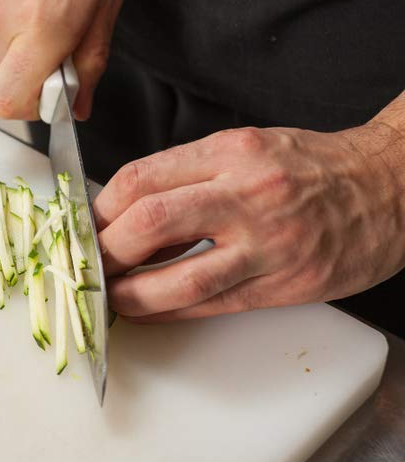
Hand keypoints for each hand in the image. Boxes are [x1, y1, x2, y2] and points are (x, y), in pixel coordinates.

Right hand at [0, 0, 122, 120]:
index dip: (27, 108)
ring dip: (20, 37)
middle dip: (31, 69)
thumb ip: (89, 64)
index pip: (7, 100)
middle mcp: (4, 19)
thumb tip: (78, 105)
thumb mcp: (104, 10)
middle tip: (58, 41)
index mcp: (41, 29)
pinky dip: (9, 13)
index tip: (48, 95)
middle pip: (3, 76)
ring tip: (46, 3)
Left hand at [93, 121, 404, 322]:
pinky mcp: (286, 284)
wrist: (391, 187)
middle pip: (148, 224)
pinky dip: (168, 313)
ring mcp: (268, 243)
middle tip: (88, 266)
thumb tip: (123, 213)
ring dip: (130, 295)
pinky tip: (147, 313)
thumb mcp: (247, 148)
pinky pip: (211, 305)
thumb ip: (187, 175)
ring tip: (109, 298)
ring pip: (178, 279)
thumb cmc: (311, 168)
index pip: (139, 179)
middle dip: (105, 253)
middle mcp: (247, 194)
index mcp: (231, 152)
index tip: (86, 228)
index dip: (99, 211)